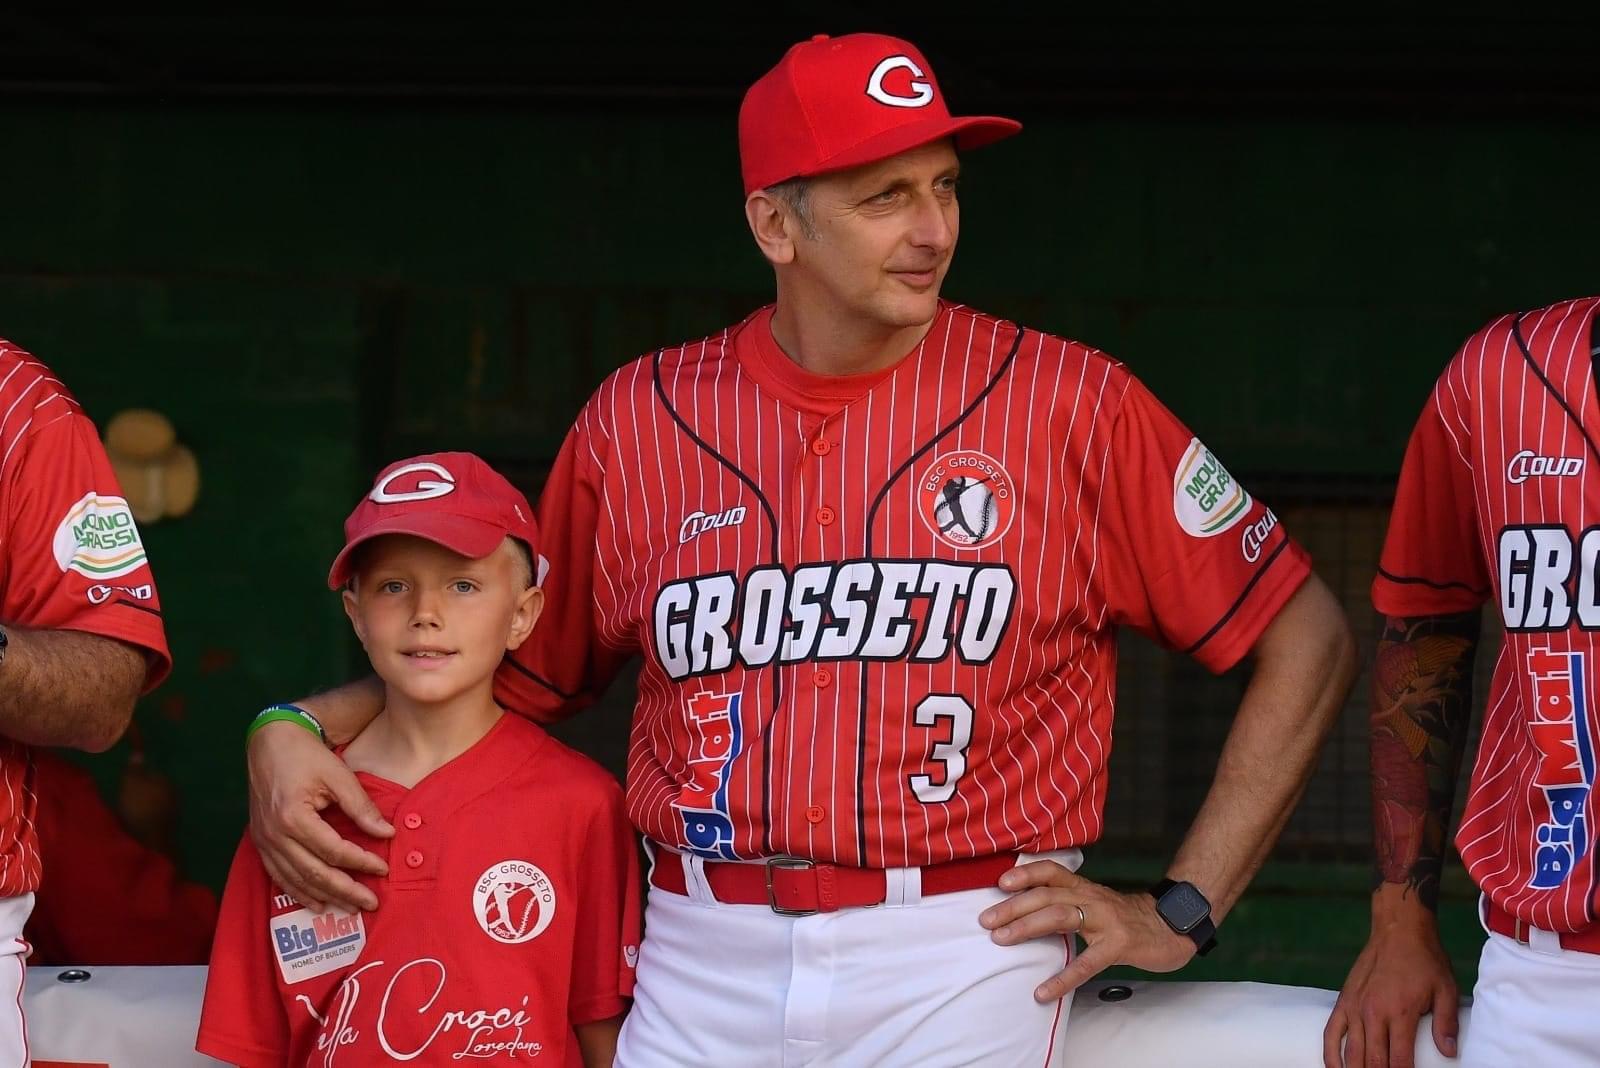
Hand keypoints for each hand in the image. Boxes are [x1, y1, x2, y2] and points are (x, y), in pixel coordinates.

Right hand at [247, 720, 392, 911]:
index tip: (384, 869)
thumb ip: (361, 807)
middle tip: (371, 904)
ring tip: (350, 908)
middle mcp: (275, 835)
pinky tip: (317, 903)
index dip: (361, 863)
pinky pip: (279, 876)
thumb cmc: (306, 755)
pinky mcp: (261, 842)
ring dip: (325, 897)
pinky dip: (299, 892)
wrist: (269, 742)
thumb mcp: (339, 776)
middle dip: (346, 891)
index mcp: (294, 818)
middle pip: (315, 873)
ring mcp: (264, 842)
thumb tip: (387, 834)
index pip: (335, 851)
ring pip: (297, 880)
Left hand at [979, 860, 1195, 1001]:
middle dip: (1013, 906)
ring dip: (1027, 927)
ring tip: (1001, 939)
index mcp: (1084, 888)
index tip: (1000, 883)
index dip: (1026, 874)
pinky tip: (1043, 991)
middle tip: (986, 920)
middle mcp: (1092, 898)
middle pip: (1047, 895)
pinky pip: (1086, 964)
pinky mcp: (1118, 945)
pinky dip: (1062, 978)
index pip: (1051, 872)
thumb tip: (1026, 908)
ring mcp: (1106, 921)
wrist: (1170, 927)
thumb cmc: (1126, 918)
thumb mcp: (1096, 901)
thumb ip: (1068, 900)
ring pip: (1060, 916)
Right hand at [1323, 900, 1458, 1067]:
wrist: (1398, 930)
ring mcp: (1354, 1007)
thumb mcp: (1446, 989)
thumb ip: (1446, 1023)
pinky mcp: (1344, 1001)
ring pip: (1351, 1052)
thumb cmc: (1425, 960)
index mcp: (1400, 1012)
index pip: (1399, 1061)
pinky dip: (1331, 1056)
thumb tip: (1450, 1053)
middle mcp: (1373, 1012)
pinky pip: (1331, 1034)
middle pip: (1373, 1061)